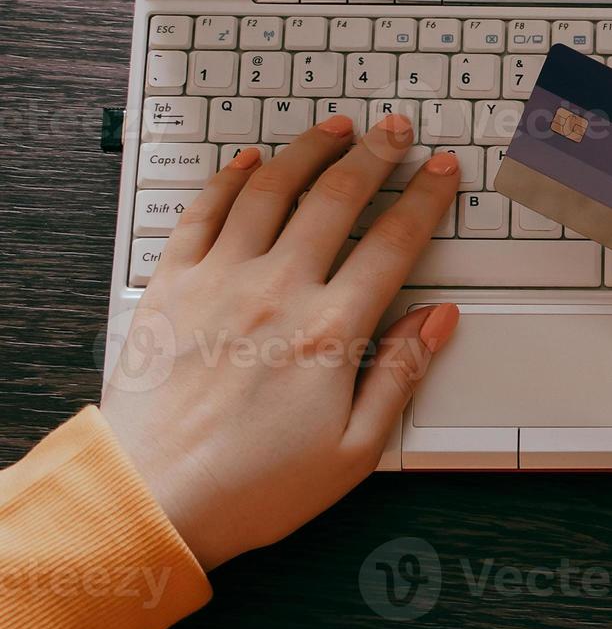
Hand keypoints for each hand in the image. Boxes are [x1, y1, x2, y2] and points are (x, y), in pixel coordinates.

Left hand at [102, 115, 460, 569]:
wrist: (152, 501)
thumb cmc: (254, 486)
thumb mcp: (355, 450)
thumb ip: (402, 375)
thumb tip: (440, 320)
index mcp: (329, 332)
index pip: (393, 243)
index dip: (426, 197)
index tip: (443, 169)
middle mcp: (277, 292)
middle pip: (337, 199)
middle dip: (375, 155)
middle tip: (395, 130)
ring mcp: (220, 282)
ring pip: (271, 191)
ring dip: (309, 150)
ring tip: (335, 127)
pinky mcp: (173, 287)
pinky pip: (203, 213)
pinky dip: (229, 178)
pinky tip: (249, 160)